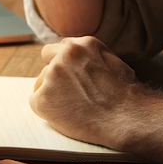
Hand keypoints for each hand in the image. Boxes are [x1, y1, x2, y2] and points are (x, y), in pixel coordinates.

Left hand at [30, 36, 145, 147]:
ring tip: (74, 108)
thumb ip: (93, 57)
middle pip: (48, 61)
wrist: (124, 118)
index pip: (61, 48)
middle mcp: (64, 55)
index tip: (70, 76)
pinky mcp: (42, 98)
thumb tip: (83, 60)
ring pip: (42, 82)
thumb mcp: (114, 63)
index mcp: (82, 45)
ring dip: (53, 93)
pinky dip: (47, 110)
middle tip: (67, 92)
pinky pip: (37, 101)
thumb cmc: (126, 96)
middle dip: (56, 75)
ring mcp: (51, 76)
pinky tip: (66, 115)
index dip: (66, 64)